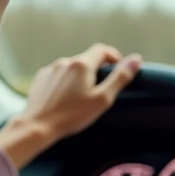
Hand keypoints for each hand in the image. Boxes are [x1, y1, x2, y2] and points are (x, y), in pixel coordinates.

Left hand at [0, 44, 141, 167]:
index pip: (101, 49)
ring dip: (79, 76)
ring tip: (80, 96)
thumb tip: (136, 59)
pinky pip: (57, 75)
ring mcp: (51, 69)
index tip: (116, 67)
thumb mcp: (102, 99)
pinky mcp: (40, 78)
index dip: (112, 56)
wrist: (38, 125)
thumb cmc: (72, 115)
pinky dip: (64, 82)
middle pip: (86, 59)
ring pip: (71, 67)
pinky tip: (64, 98)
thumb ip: (120, 78)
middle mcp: (65, 62)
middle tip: (99, 88)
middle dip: (95, 69)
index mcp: (82, 64)